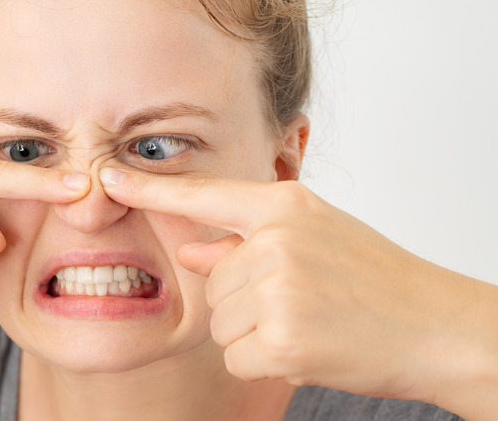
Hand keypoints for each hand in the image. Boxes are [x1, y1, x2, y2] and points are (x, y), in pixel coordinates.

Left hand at [99, 166, 497, 413]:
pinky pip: (238, 357)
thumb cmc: (376, 280)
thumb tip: (189, 250)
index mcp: (285, 207)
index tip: (106, 178)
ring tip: (309, 321)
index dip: (149, 189)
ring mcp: (278, 290)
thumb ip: (244, 242)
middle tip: (303, 302)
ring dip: (255, 333)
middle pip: (212, 282)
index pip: (203, 195)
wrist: (435, 326)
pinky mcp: (281, 339)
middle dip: (244, 302)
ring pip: (222, 323)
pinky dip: (266, 362)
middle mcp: (275, 241)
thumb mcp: (314, 240)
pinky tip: (309, 347)